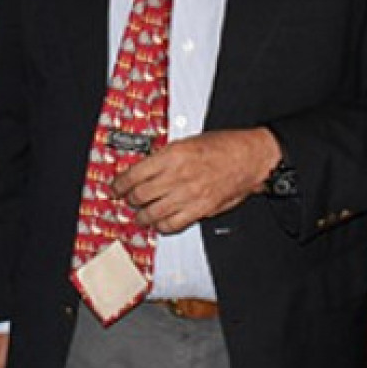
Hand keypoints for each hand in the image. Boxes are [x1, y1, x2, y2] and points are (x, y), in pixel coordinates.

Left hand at [112, 127, 280, 233]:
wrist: (250, 157)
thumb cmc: (224, 146)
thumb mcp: (187, 141)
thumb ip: (165, 156)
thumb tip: (146, 169)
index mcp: (172, 155)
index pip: (134, 174)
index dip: (119, 184)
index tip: (115, 187)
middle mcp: (177, 176)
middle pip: (140, 196)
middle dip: (129, 200)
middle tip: (127, 200)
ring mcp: (188, 195)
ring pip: (152, 213)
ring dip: (142, 216)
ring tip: (140, 215)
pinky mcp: (200, 210)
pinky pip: (172, 225)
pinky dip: (162, 226)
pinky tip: (160, 222)